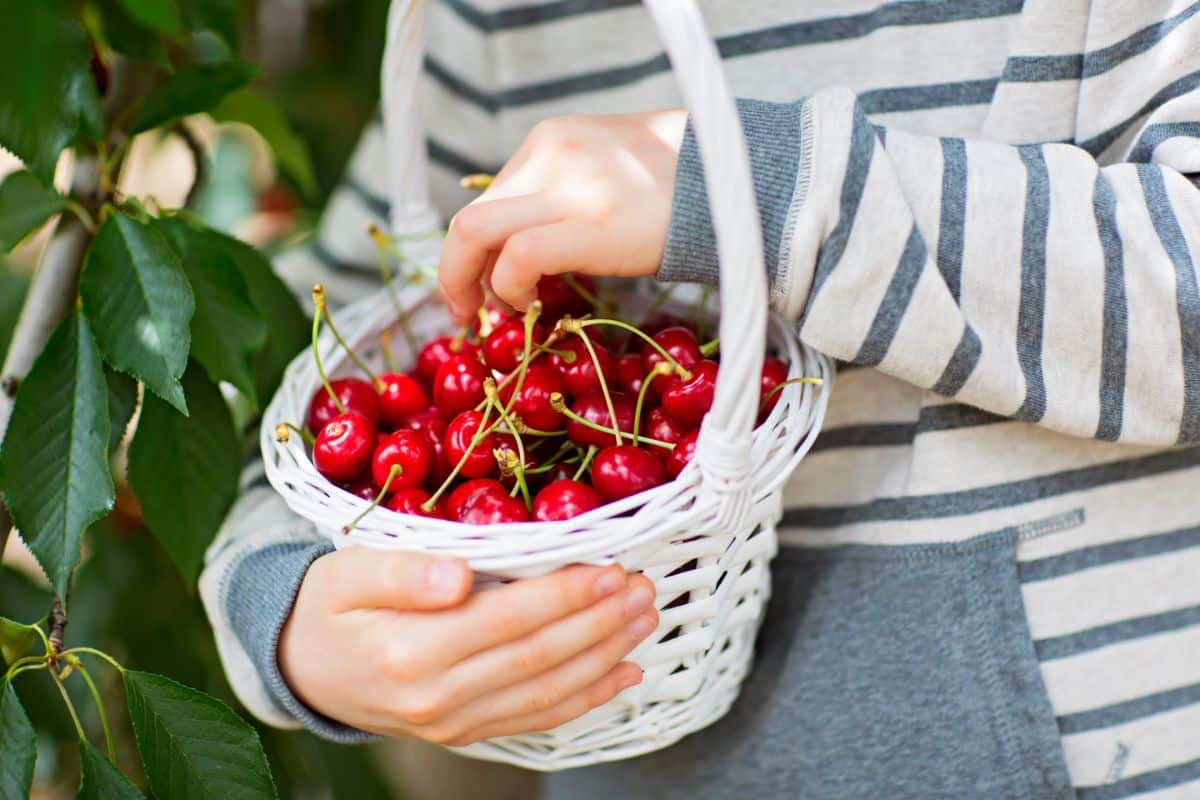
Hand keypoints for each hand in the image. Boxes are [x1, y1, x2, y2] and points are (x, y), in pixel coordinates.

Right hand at [279, 547, 657, 744]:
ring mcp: (454, 723)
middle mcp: (437, 697)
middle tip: (644, 588)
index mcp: (410, 651)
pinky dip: (587, 698)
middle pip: (538, 658)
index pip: (507, 620)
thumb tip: (460, 574)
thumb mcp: (347, 572)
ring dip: (605, 656)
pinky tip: (624, 673)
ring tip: (644, 619)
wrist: (300, 668)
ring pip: (547, 692)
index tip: (610, 569)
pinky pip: (536, 719)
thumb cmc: (328, 606)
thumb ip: (402, 571)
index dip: (565, 595)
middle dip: (600, 623)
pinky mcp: (466, 732)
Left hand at [438, 110, 686, 323]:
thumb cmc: (683, 185)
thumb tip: (529, 248)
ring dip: (469, 284)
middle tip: (466, 310)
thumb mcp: (610, 169)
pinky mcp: (589, 224)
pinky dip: (510, 289)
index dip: (478, 249)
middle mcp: (550, 154)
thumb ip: (566, 193)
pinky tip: (532, 305)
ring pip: (474, 233)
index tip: (484, 281)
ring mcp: (567, 187)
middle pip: (468, 218)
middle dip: (456, 271)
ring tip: (492, 314)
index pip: (491, 199)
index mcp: (552, 138)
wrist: (741, 179)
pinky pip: (519, 257)